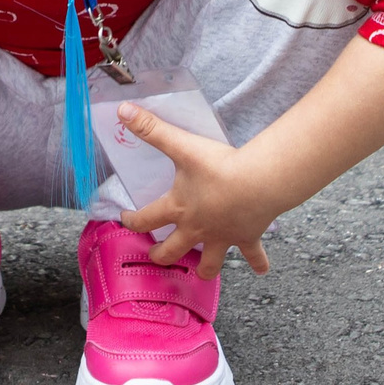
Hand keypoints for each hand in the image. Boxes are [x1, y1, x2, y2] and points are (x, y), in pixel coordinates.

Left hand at [113, 107, 283, 275]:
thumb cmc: (220, 166)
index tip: (125, 219)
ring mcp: (222, 237)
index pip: (146, 219)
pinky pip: (252, 254)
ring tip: (201, 273)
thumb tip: (122, 111)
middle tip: (156, 255)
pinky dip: (258, 262)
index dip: (132, 221)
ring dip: (204, 270)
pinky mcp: (246, 237)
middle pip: (172, 251)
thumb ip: (152, 129)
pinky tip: (261, 269)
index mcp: (178, 208)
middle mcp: (197, 229)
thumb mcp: (182, 146)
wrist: (258, 182)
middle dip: (161, 255)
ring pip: (209, 263)